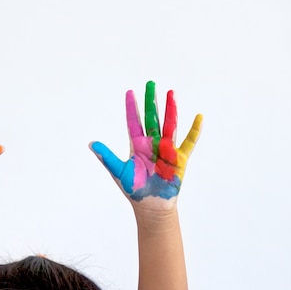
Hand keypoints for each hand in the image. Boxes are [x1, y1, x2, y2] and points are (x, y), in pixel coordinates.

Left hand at [90, 81, 201, 208]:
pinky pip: (188, 142)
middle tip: (150, 83)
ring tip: (170, 93)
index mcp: (137, 145)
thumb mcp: (119, 171)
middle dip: (151, 101)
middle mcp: (152, 144)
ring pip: (168, 124)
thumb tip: (91, 144)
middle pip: (152, 118)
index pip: (134, 122)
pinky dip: (194, 130)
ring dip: (170, 109)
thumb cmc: (134, 189)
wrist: (150, 206)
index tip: (130, 92)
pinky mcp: (179, 158)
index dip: (132, 108)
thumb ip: (107, 157)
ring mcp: (166, 149)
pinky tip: (199, 117)